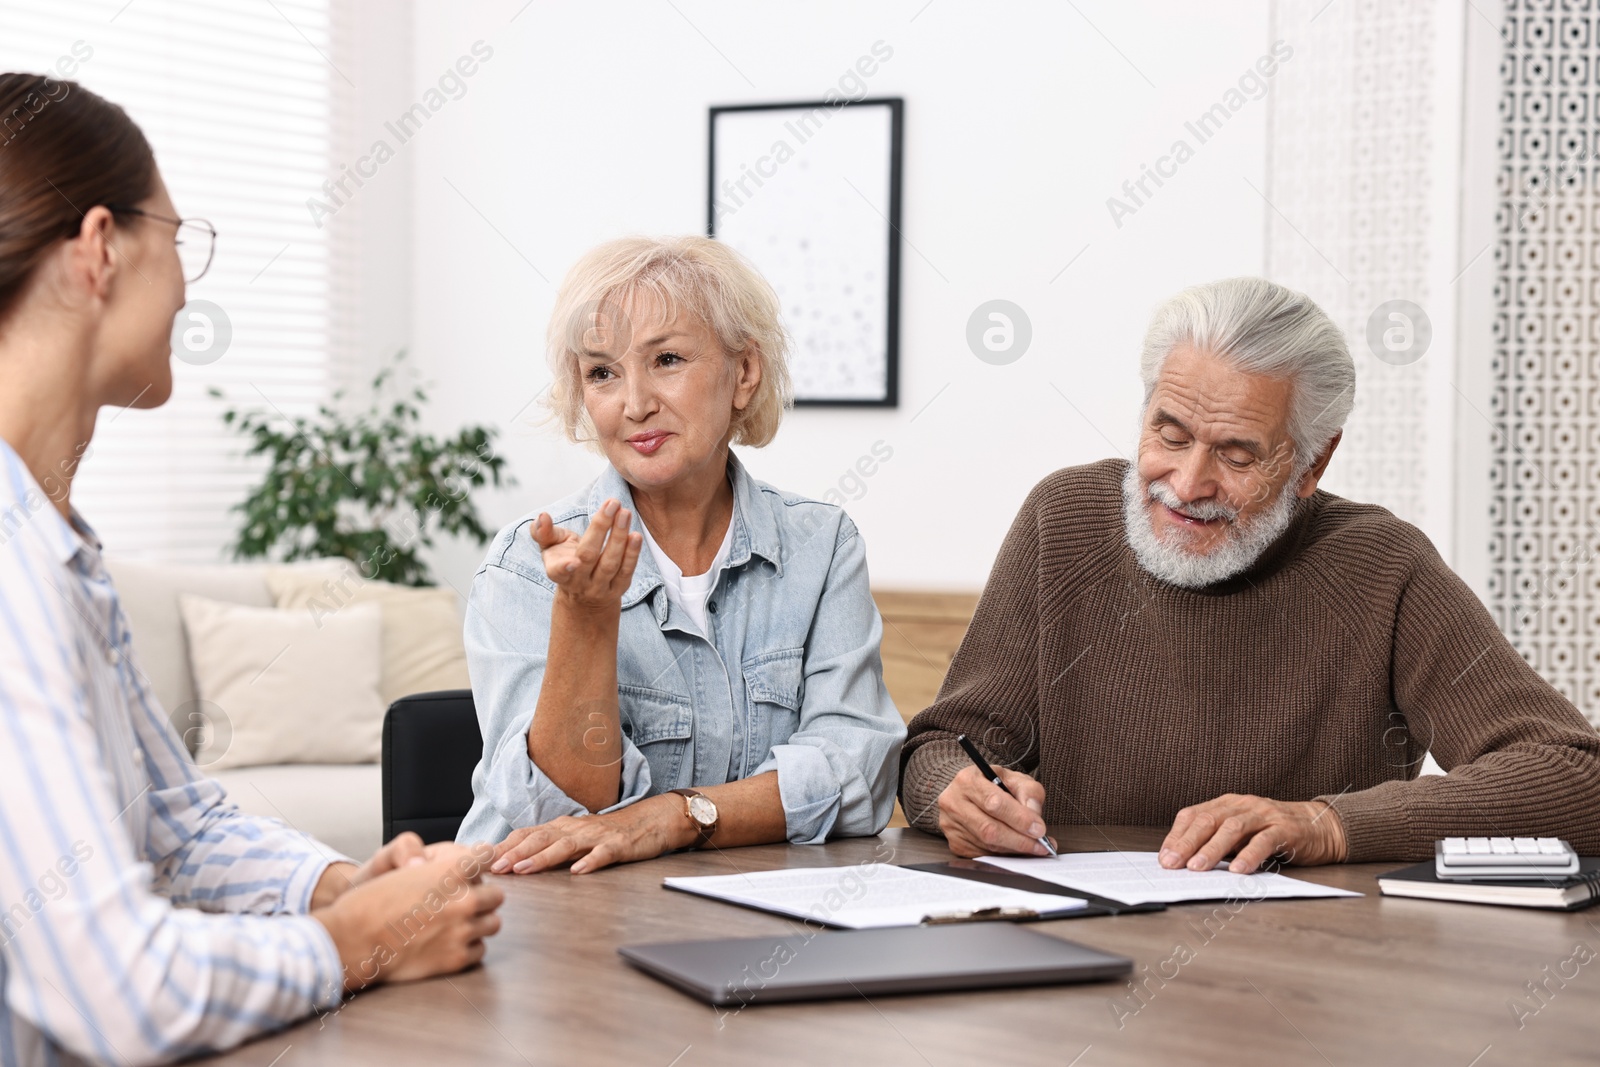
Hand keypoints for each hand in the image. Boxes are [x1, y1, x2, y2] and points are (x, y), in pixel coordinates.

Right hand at [313, 842, 502, 992]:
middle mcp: (464, 899)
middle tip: (460, 901)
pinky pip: (480, 949)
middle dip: (481, 896)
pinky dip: (468, 946)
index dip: (478, 862)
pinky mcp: (457, 958)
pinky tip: (447, 942)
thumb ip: (444, 865)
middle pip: (497, 894)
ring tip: (454, 923)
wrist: (353, 939)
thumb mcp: (407, 867)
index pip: (487, 856)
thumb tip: (470, 867)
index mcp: (452, 870)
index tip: (471, 870)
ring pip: (493, 923)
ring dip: (478, 922)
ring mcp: (463, 931)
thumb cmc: (374, 901)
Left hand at [489, 797, 690, 875]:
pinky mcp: (619, 846)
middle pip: (540, 838)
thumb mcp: (575, 838)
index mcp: (561, 828)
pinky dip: (590, 862)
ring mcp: (597, 837)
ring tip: (525, 869)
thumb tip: (514, 862)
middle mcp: (575, 829)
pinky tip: (579, 872)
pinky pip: (603, 854)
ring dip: (543, 857)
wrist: (651, 820)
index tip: (479, 860)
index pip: (526, 834)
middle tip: (494, 868)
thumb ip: (549, 848)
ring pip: (566, 846)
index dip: (503, 846)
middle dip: (515, 853)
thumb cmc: (609, 834)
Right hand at [532, 499, 642, 611]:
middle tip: (612, 503)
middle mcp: (578, 583)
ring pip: (610, 564)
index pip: (559, 571)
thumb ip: (543, 532)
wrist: (583, 596)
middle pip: (589, 557)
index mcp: (557, 572)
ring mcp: (599, 588)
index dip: (565, 567)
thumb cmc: (564, 561)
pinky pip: (626, 571)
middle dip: (601, 529)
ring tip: (625, 513)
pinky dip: (632, 554)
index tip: (573, 560)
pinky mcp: (618, 589)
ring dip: (619, 537)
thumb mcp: (550, 548)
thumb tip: (542, 516)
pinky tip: (636, 536)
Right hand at [935, 764, 1053, 857]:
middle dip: (1020, 840)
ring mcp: (950, 825)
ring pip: (987, 845)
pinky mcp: (954, 843)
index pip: (994, 803)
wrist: (969, 792)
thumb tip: (1034, 816)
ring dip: (1014, 849)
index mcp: (967, 780)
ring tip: (1034, 847)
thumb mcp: (1013, 778)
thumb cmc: (993, 785)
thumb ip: (1029, 792)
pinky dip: (1004, 855)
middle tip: (1041, 845)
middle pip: (989, 829)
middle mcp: (953, 802)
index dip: (1019, 818)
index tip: (1040, 829)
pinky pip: (983, 855)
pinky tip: (1016, 849)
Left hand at [1158, 794, 1347, 872]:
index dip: (1176, 835)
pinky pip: (1264, 841)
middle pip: (1209, 820)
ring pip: (1232, 828)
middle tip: (1172, 864)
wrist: (1320, 827)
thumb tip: (1185, 862)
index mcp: (1227, 804)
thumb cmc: (1273, 833)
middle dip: (1187, 843)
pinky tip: (1238, 870)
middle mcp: (1243, 805)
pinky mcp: (1285, 829)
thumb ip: (1218, 842)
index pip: (1193, 815)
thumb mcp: (1241, 835)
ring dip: (1212, 849)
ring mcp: (1264, 815)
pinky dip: (1249, 855)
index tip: (1164, 857)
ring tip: (1197, 868)